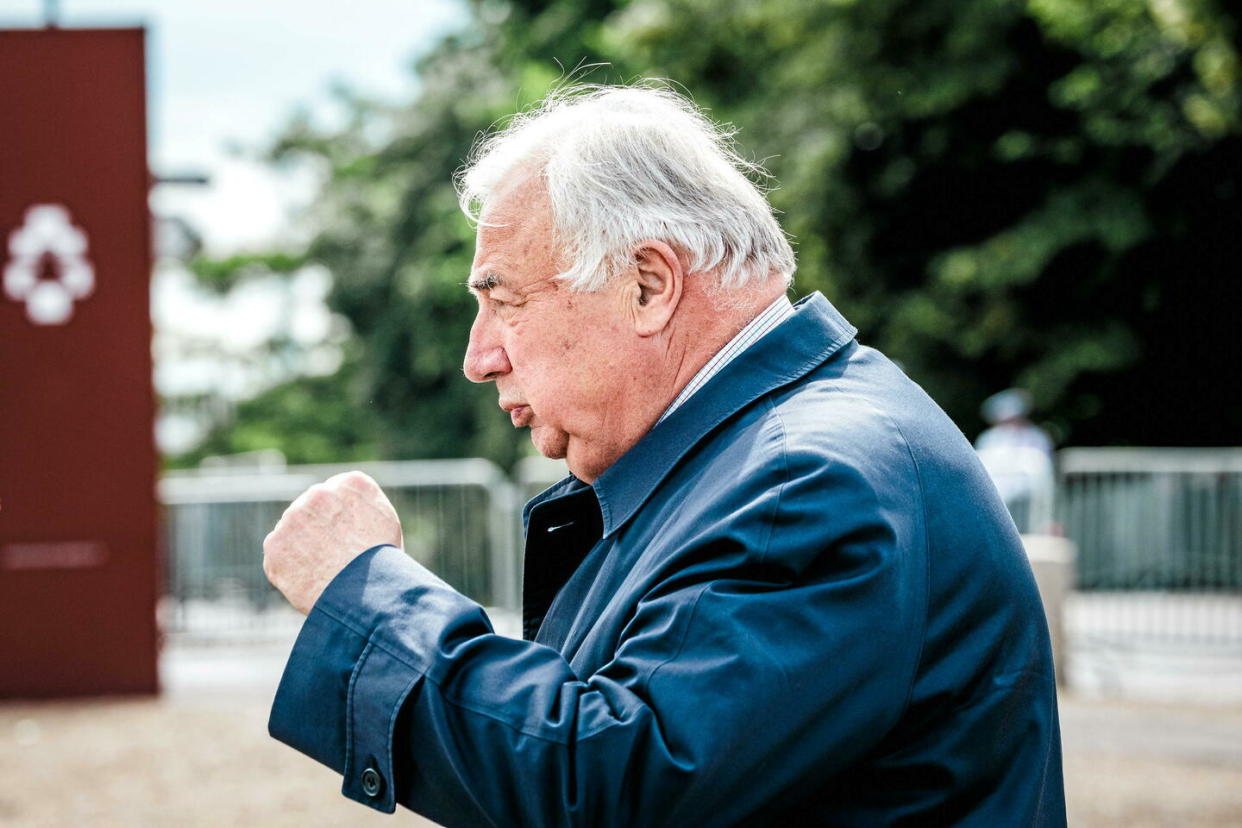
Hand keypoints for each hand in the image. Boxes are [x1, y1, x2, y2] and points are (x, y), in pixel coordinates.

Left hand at [263, 471, 403, 613]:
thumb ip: (359, 504)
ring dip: (303, 545)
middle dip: (320, 528)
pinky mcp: (275, 543)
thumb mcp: (384, 521)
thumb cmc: (382, 564)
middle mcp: (319, 492)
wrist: (363, 596)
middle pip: (314, 509)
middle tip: (337, 556)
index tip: (353, 537)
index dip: (345, 518)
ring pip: (294, 530)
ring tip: (325, 570)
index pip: (339, 493)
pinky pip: (279, 553)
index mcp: (352, 483)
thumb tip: (343, 508)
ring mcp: (293, 516)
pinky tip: (309, 578)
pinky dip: (289, 566)